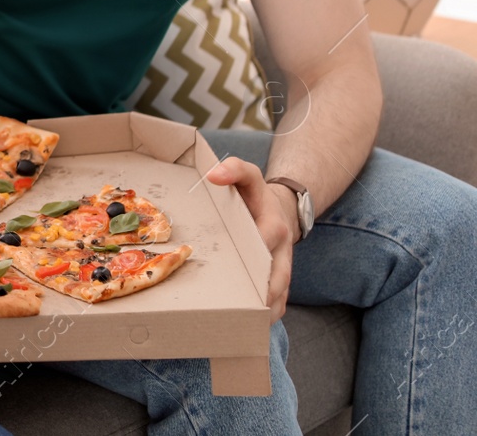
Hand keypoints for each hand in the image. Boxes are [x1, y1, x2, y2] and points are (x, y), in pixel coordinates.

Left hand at [206, 156, 299, 321]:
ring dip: (266, 312)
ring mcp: (284, 268)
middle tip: (242, 311)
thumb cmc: (254, 194)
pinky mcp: (281, 281)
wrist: (279, 208)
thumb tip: (214, 175)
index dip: (255, 253)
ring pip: (281, 295)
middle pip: (278, 278)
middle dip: (263, 294)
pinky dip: (268, 316)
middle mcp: (283, 251)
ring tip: (245, 328)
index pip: (267, 241)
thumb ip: (234, 169)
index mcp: (274, 225)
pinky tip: (249, 329)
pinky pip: (280, 303)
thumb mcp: (247, 175)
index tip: (240, 268)